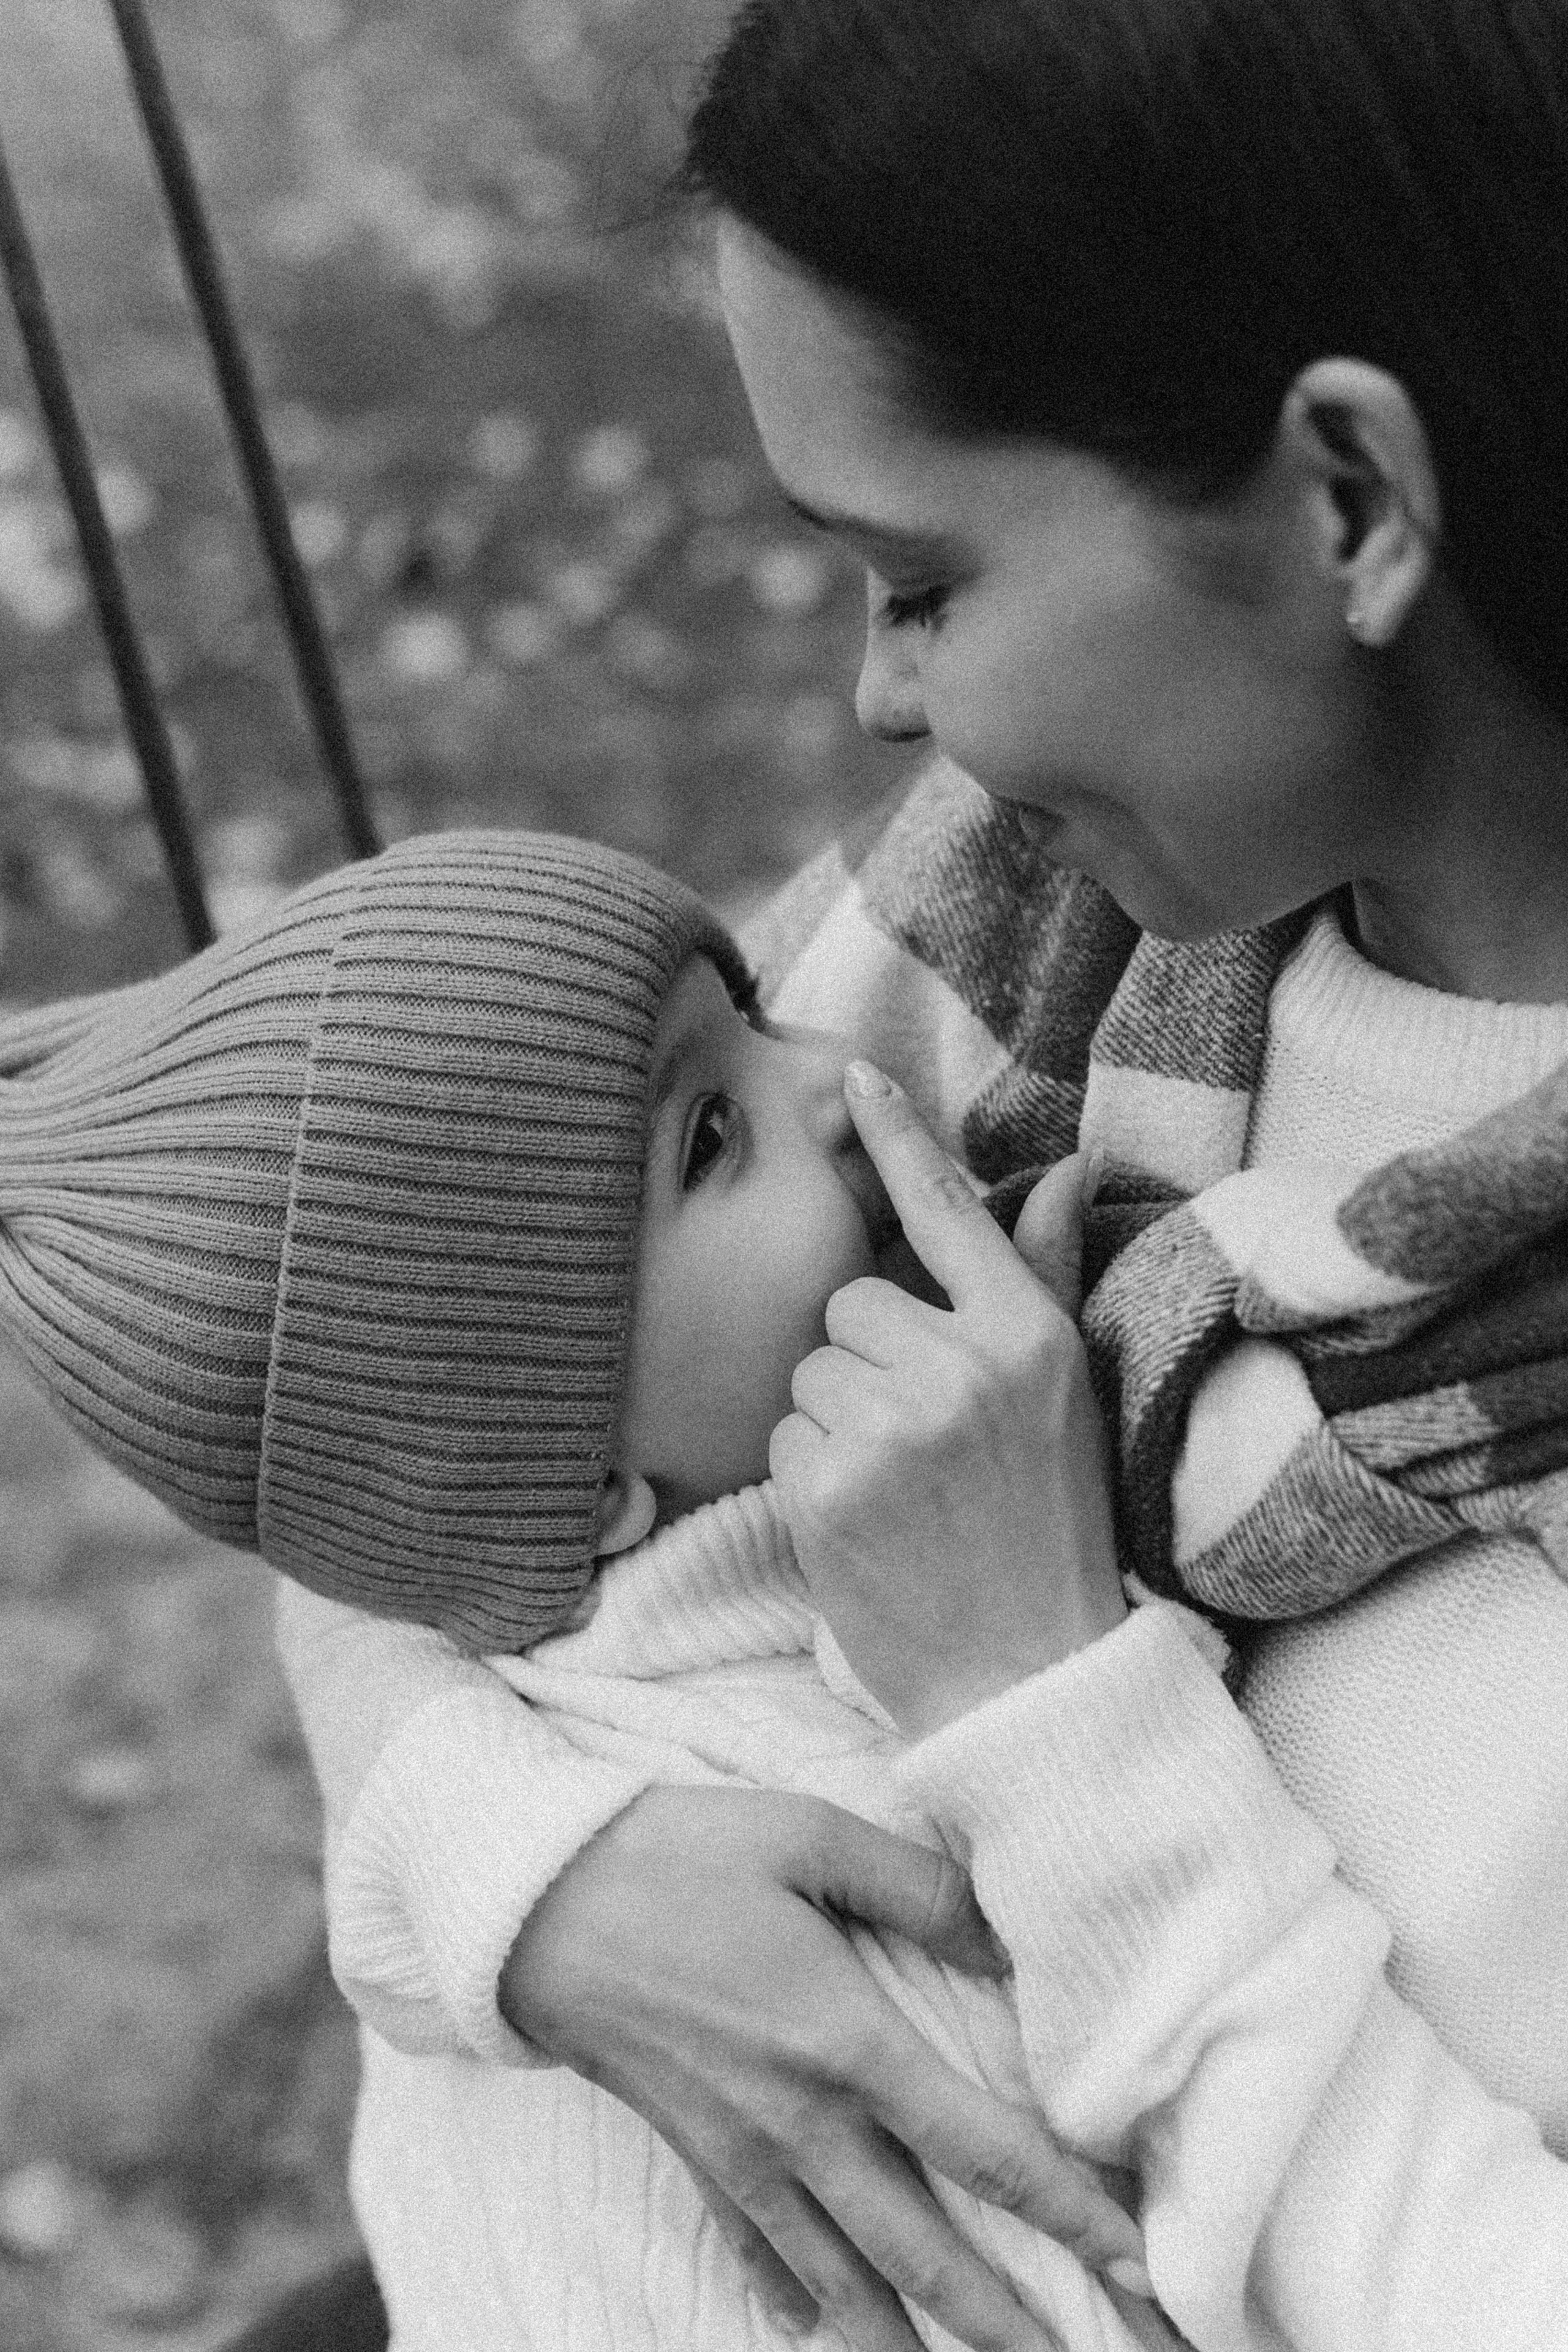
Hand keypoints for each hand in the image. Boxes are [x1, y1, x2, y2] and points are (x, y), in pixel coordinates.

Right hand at [501, 1784, 1148, 2350]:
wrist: (530, 1901)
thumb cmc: (676, 1853)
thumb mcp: (805, 1836)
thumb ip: (919, 1889)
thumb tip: (1011, 1938)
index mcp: (843, 2042)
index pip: (983, 2151)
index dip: (1067, 2213)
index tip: (1141, 2263)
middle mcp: (801, 2125)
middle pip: (926, 2255)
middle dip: (1007, 2327)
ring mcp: (742, 2155)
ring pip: (847, 2282)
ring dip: (912, 2342)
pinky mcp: (693, 2155)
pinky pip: (757, 2253)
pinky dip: (797, 2300)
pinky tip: (818, 2329)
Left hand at [773, 1067, 1124, 1738]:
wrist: (1028, 1673)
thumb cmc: (1049, 1528)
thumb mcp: (1066, 1396)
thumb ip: (1044, 1278)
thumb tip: (1060, 1169)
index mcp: (1029, 1336)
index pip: (949, 1211)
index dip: (897, 1137)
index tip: (852, 1071)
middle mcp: (964, 1366)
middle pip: (854, 1301)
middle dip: (869, 1360)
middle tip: (925, 1440)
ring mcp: (894, 1425)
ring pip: (811, 1370)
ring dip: (837, 1422)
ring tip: (902, 1488)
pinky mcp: (830, 1485)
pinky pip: (784, 1437)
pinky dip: (810, 1478)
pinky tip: (867, 1523)